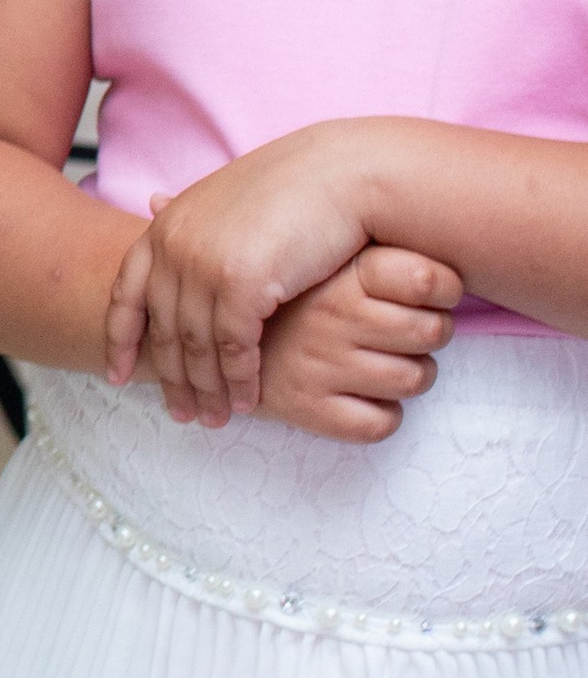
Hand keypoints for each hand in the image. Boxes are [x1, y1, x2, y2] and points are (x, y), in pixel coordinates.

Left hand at [105, 128, 378, 421]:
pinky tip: (247, 400)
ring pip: (195, 346)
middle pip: (161, 329)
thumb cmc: (296, 184)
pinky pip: (232, 348)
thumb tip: (152, 202)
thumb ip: (189, 213)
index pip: (125, 294)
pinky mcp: (240, 285)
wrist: (346, 175)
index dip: (120, 340)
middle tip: (180, 414)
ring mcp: (203, 265)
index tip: (117, 376)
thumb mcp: (226, 195)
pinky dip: (239, 379)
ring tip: (215, 417)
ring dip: (206, 388)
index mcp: (166, 226)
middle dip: (169, 377)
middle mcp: (174, 246)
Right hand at [254, 246, 461, 442]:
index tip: (436, 294)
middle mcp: (330, 316)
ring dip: (413, 376)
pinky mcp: (308, 408)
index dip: (447, 289)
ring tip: (389, 364)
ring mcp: (319, 363)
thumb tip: (455, 264)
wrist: (221, 340)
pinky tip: (366, 397)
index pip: (426, 278)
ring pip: (414, 379)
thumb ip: (385, 254)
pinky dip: (384, 416)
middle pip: (432, 331)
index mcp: (341, 274)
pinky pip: (381, 423)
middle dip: (433, 335)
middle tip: (412, 334)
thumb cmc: (297, 300)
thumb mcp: (333, 261)